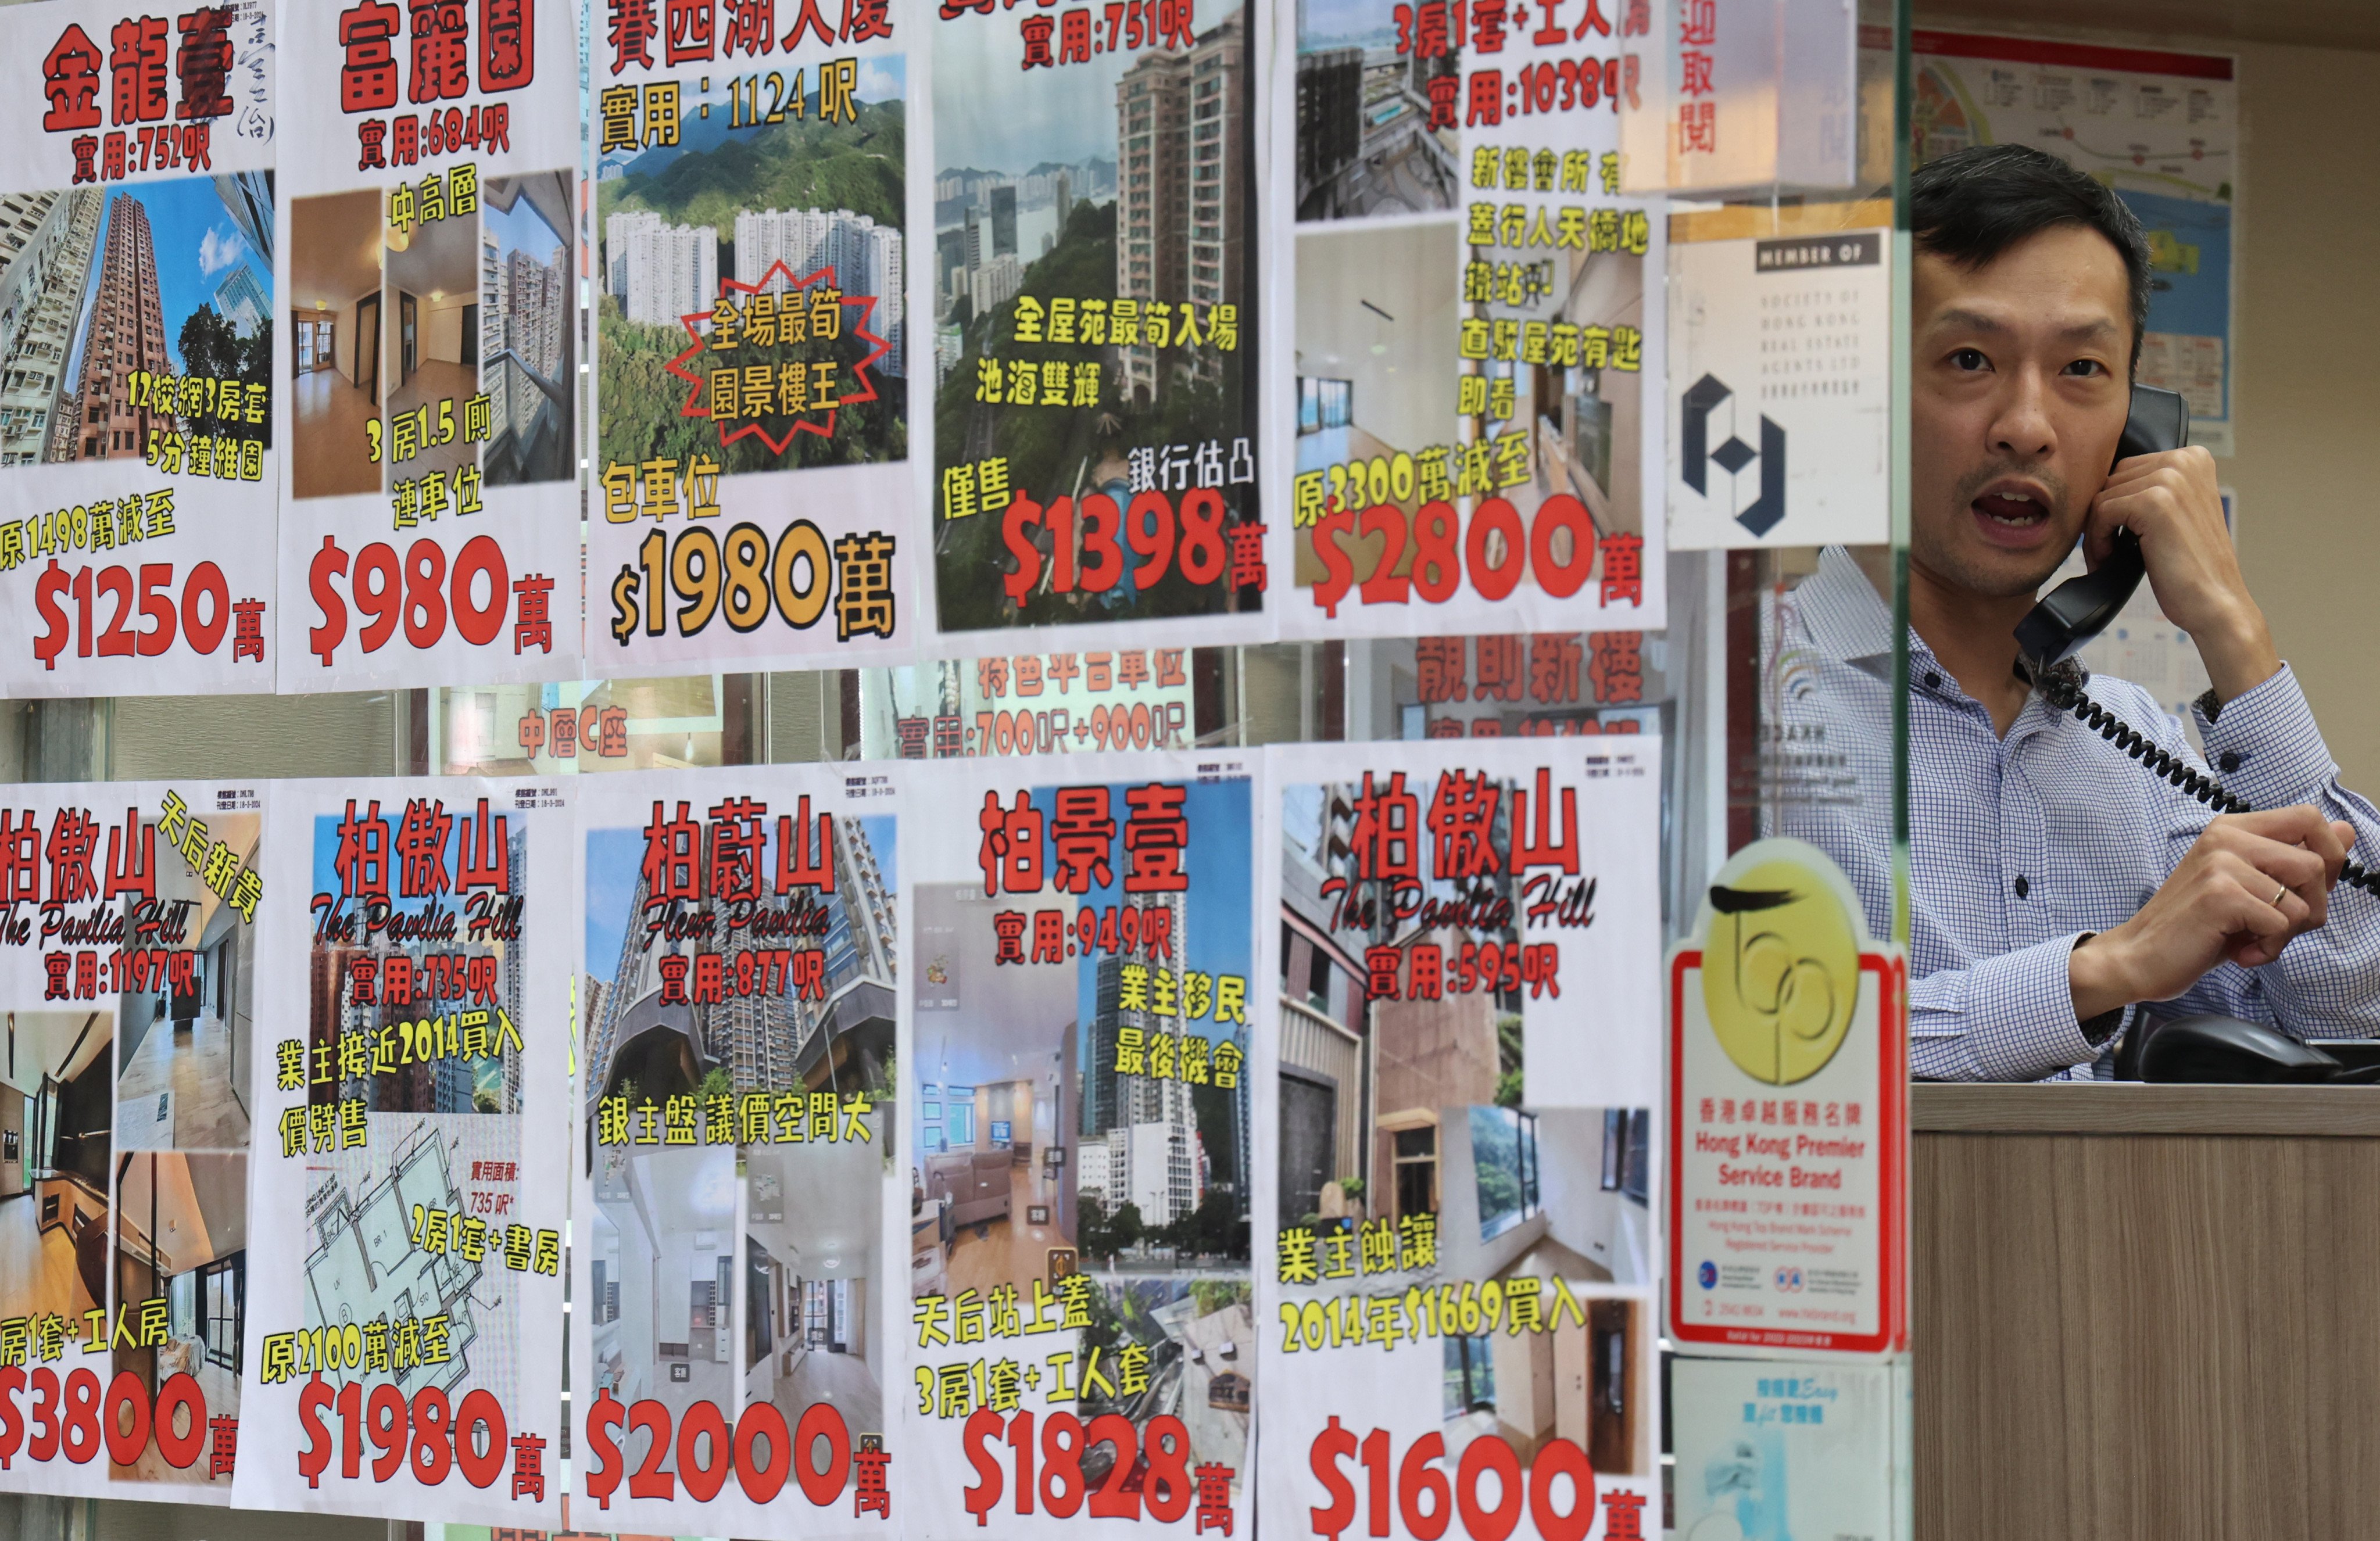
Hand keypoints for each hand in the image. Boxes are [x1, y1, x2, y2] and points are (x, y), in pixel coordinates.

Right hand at [2070, 807, 2356, 1017]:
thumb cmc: (2195, 926)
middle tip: (2273, 925)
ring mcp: (2221, 864)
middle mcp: (2225, 838)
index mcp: (2231, 829)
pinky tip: (2239, 951)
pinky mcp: (2220, 895)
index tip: (2303, 888)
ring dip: (2286, 933)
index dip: (2328, 855)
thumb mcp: (2249, 888)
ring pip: (2304, 900)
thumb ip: (2294, 859)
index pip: (2309, 817)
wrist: (2139, 957)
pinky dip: (2268, 949)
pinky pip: (2281, 924)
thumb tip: (2346, 831)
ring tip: (2251, 939)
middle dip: (2311, 907)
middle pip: (2315, 863)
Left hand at [2088, 444, 2278, 699]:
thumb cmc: (2190, 565)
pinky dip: (2097, 540)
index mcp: (2192, 457)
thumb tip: (2097, 485)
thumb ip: (2147, 489)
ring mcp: (2171, 478)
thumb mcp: (2174, 513)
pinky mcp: (2154, 502)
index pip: (2125, 470)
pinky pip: (2100, 512)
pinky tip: (2110, 559)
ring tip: (2110, 557)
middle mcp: (2185, 460)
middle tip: (2108, 550)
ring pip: (2101, 497)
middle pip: (2110, 480)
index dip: (2114, 505)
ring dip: (2097, 532)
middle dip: (2103, 517)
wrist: (2214, 602)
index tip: (2116, 535)